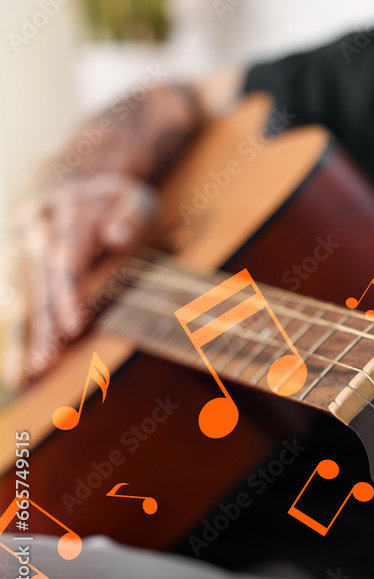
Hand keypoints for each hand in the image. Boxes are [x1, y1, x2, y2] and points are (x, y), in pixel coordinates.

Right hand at [8, 173, 156, 384]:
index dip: (69, 293)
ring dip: (22, 339)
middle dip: (42, 326)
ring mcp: (19, 248)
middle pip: (39, 284)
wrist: (69, 178)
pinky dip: (16, 339)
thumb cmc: (113, 198)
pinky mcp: (13, 266)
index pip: (68, 257)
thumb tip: (118, 237)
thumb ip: (130, 216)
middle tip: (46, 364)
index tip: (74, 327)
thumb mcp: (133, 197)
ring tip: (25, 377)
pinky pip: (13, 306)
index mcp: (68, 212)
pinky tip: (20, 373)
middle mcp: (36, 230)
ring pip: (19, 298)